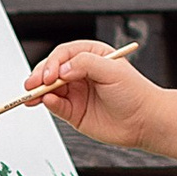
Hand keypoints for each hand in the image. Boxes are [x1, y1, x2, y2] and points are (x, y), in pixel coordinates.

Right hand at [24, 37, 160, 148]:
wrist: (145, 121)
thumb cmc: (135, 92)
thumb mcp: (112, 70)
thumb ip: (85, 64)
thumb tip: (61, 70)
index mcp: (91, 56)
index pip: (64, 54)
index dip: (53, 62)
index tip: (50, 74)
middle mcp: (81, 73)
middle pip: (52, 70)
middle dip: (40, 76)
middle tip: (33, 84)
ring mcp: (76, 92)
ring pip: (49, 88)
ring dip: (38, 90)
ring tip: (31, 95)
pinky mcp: (74, 111)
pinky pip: (56, 105)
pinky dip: (48, 103)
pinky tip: (47, 102)